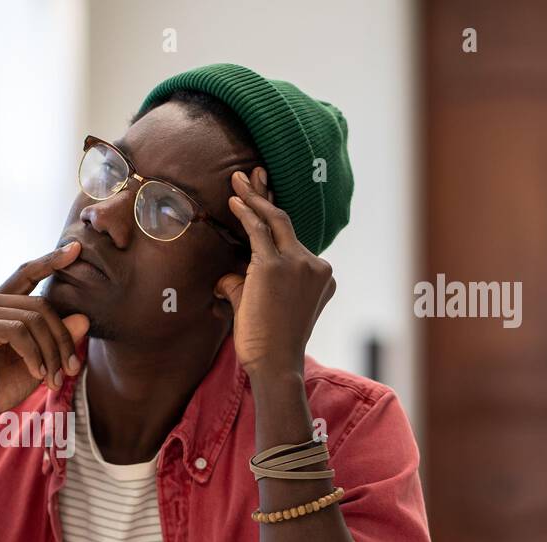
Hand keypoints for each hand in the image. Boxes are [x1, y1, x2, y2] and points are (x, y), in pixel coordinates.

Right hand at [0, 243, 89, 428]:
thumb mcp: (38, 362)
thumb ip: (57, 340)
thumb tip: (84, 318)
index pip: (28, 273)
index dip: (51, 260)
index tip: (76, 249)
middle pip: (42, 305)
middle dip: (63, 340)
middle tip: (70, 370)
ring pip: (33, 319)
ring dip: (51, 352)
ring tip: (53, 380)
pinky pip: (18, 331)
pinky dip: (33, 354)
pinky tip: (37, 373)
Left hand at [214, 167, 335, 380]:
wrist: (275, 364)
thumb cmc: (267, 345)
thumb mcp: (262, 308)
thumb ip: (246, 286)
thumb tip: (226, 276)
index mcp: (320, 275)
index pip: (294, 239)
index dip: (276, 216)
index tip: (264, 197)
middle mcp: (315, 265)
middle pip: (287, 221)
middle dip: (266, 195)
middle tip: (252, 172)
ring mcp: (299, 263)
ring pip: (275, 221)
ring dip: (254, 197)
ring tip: (237, 178)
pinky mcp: (277, 266)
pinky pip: (259, 232)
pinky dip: (246, 214)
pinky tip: (234, 201)